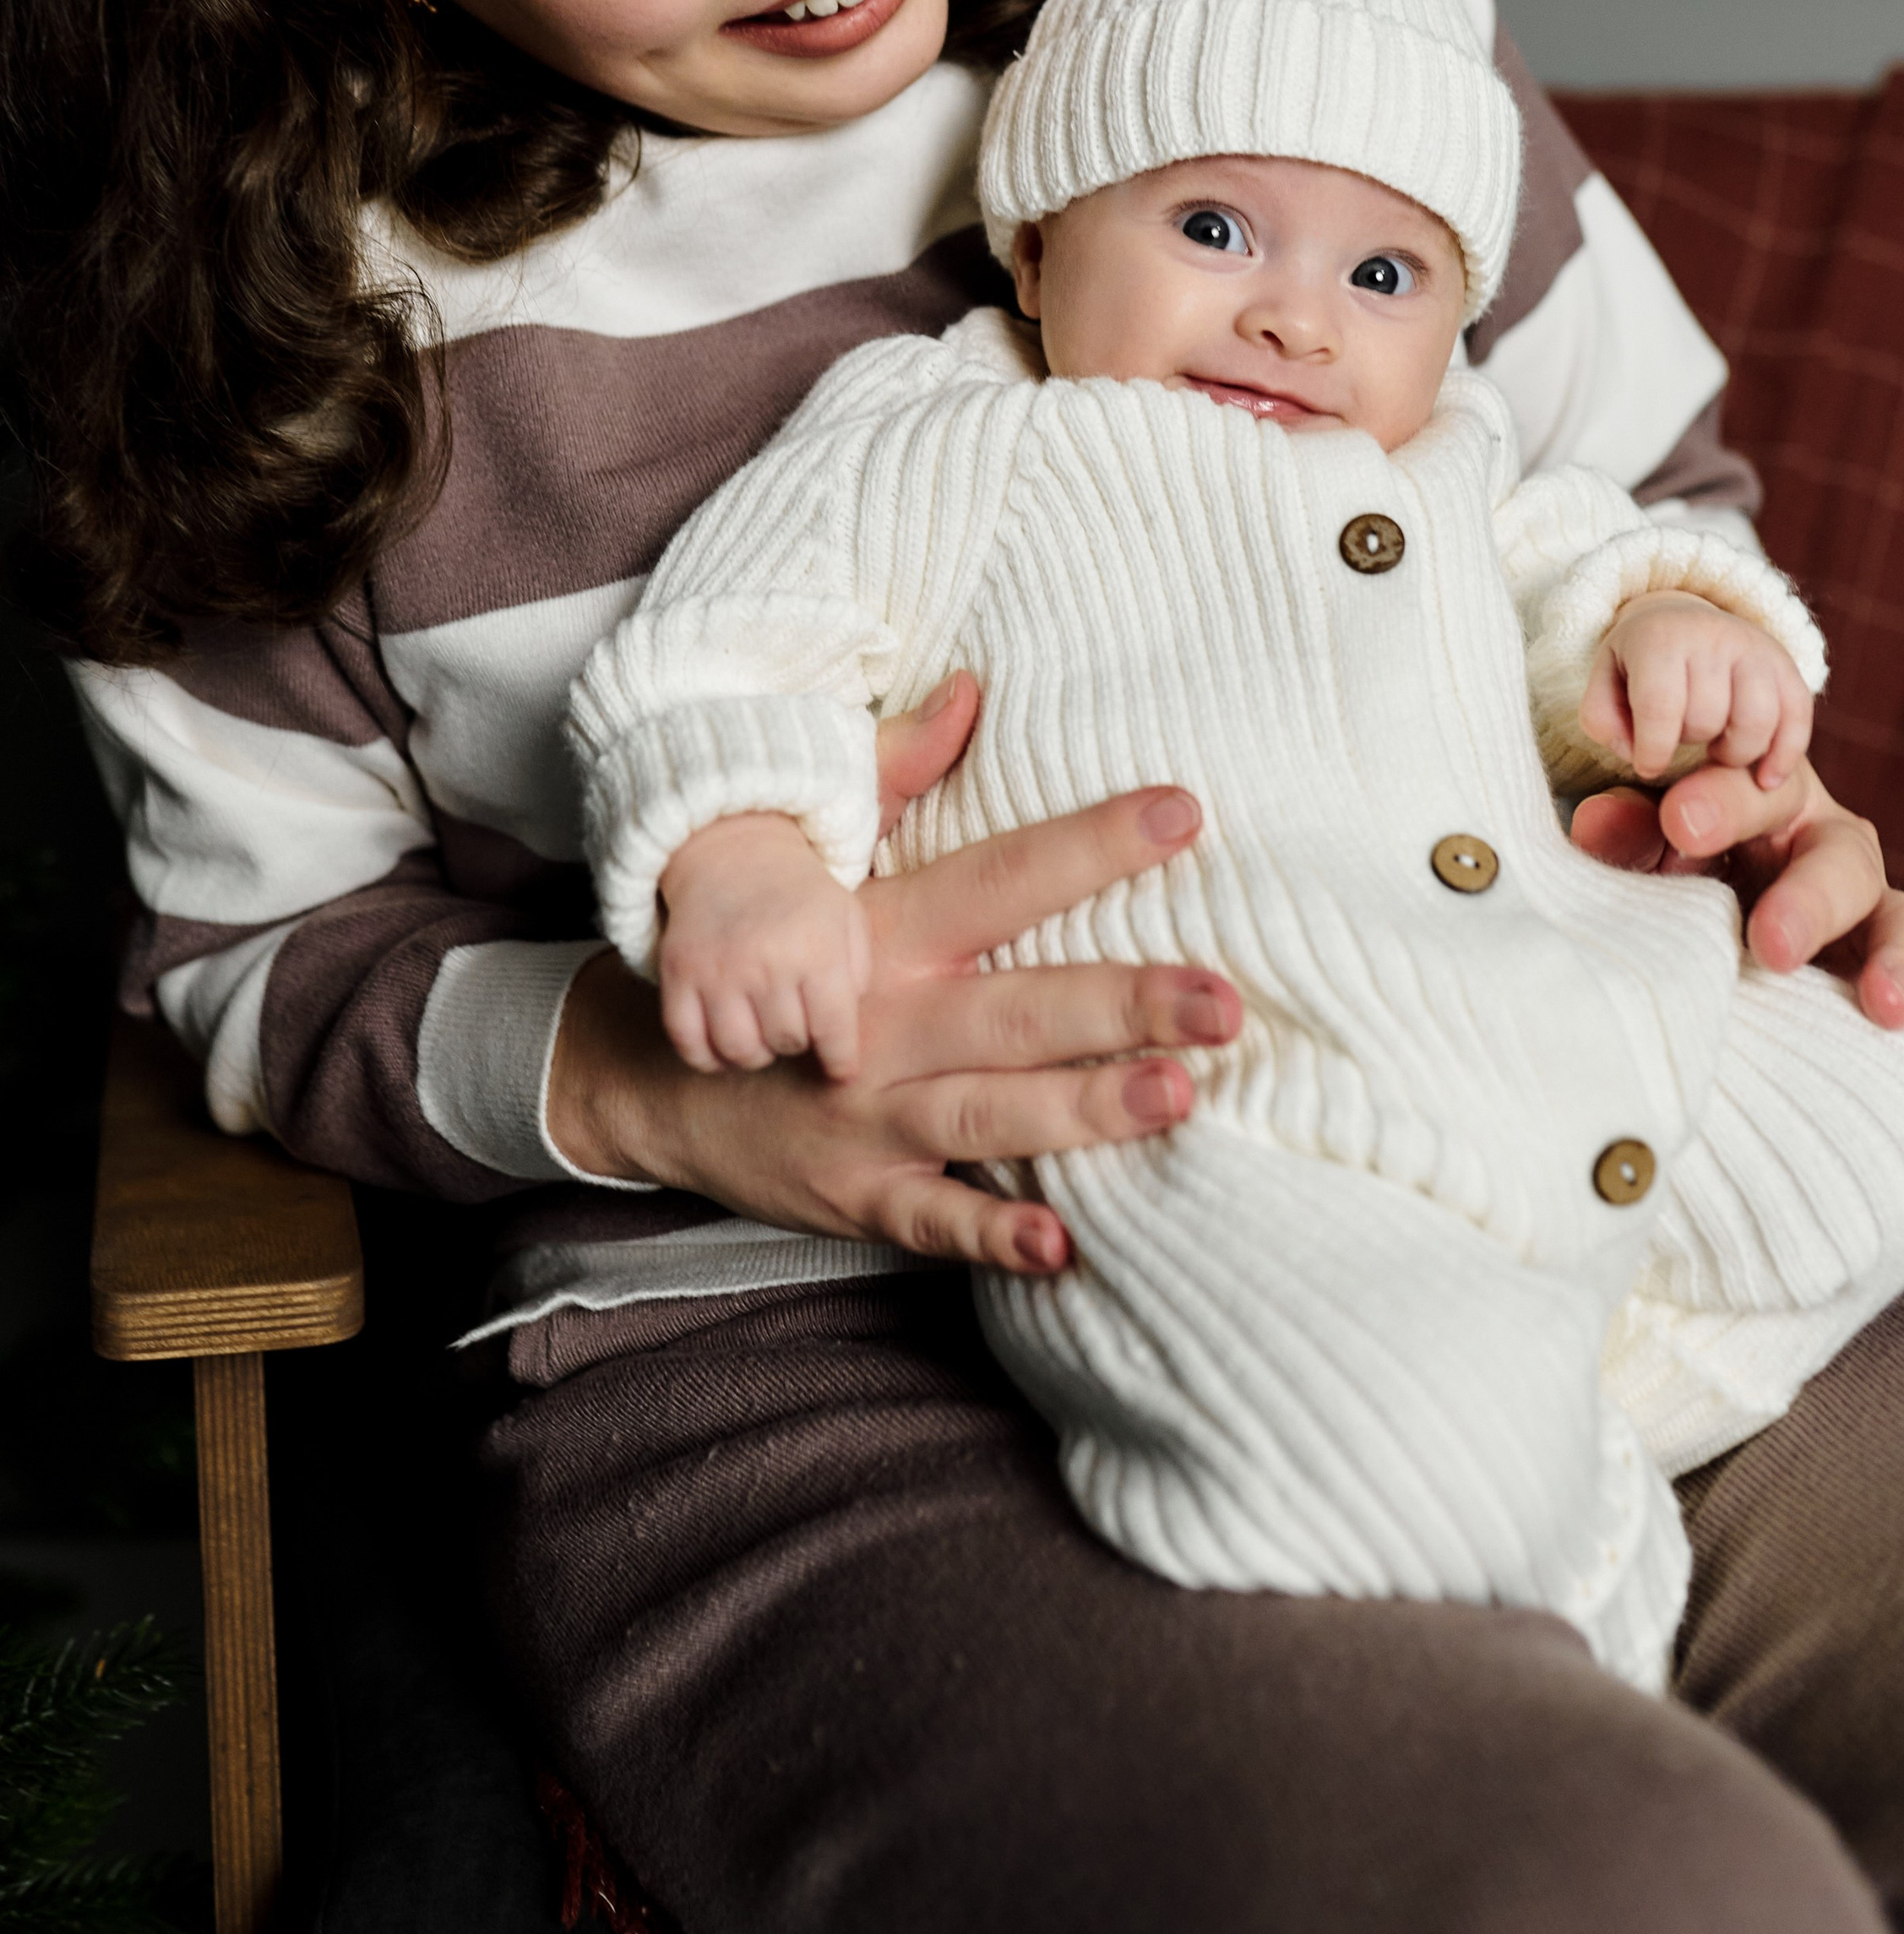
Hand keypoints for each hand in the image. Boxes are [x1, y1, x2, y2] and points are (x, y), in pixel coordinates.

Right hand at [551, 735, 1241, 1274]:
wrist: (650, 1076)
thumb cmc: (773, 954)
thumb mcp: (820, 856)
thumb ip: (899, 772)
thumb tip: (970, 687)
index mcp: (888, 929)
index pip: (1003, 875)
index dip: (1091, 843)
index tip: (1185, 814)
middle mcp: (883, 1018)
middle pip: (1016, 1007)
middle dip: (1122, 1004)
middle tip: (1223, 1001)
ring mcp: (868, 1112)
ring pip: (987, 1109)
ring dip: (1081, 1108)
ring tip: (1176, 1096)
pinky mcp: (855, 1191)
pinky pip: (928, 1218)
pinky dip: (988, 1234)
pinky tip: (1059, 1246)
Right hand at [656, 813, 871, 1078]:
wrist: (732, 854)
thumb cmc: (800, 896)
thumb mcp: (846, 918)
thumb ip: (860, 973)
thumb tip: (846, 1032)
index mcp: (815, 946)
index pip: (833, 1030)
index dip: (840, 1059)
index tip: (841, 1070)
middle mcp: (764, 960)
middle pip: (788, 1042)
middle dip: (798, 1039)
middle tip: (797, 1019)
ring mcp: (716, 969)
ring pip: (739, 1051)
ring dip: (756, 1052)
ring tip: (764, 1030)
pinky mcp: (677, 975)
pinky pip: (689, 1044)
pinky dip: (708, 1057)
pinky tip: (724, 1042)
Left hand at [1570, 753, 1903, 1102]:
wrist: (1698, 899)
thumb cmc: (1670, 858)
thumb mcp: (1646, 839)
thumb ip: (1628, 829)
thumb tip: (1597, 824)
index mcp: (1771, 801)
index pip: (1757, 792)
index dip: (1722, 803)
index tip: (1678, 821)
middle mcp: (1831, 854)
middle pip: (1842, 863)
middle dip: (1810, 901)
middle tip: (1770, 943)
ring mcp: (1870, 921)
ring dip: (1900, 965)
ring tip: (1882, 1006)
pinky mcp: (1892, 985)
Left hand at [1580, 592, 1812, 789]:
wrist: (1681, 625)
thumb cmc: (1638, 670)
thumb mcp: (1605, 687)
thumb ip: (1604, 723)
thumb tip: (1637, 753)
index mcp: (1659, 637)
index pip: (1661, 706)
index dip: (1653, 751)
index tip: (1647, 765)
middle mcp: (1713, 633)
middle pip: (1708, 718)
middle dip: (1689, 745)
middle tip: (1680, 740)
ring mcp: (1755, 648)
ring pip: (1757, 721)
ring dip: (1734, 754)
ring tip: (1714, 751)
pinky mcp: (1786, 666)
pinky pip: (1798, 719)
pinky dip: (1784, 757)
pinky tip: (1764, 779)